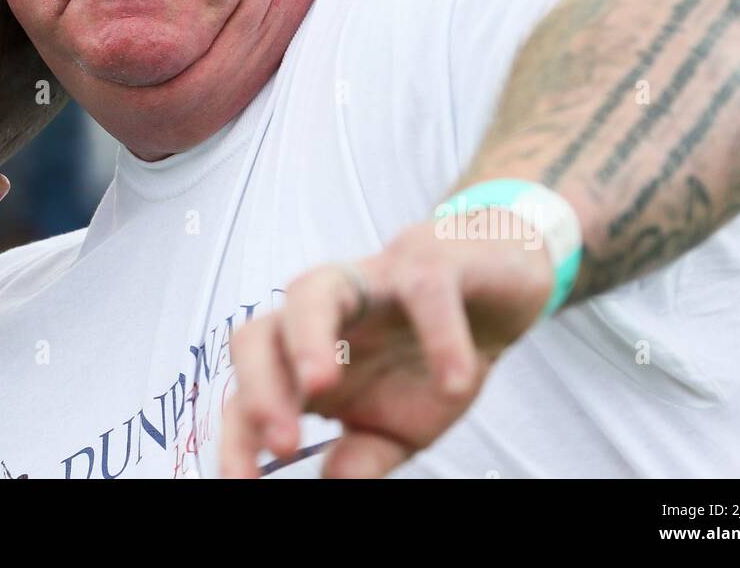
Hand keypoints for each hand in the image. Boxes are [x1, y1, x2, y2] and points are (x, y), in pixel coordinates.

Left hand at [220, 212, 554, 477]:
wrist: (501, 290)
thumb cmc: (434, 354)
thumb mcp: (402, 424)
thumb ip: (362, 454)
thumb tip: (330, 482)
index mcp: (308, 358)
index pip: (251, 392)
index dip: (239, 434)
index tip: (241, 482)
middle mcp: (323, 313)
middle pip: (259, 333)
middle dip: (259, 386)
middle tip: (281, 443)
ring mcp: (370, 279)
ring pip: (312, 290)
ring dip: (309, 338)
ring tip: (322, 386)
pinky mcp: (430, 258)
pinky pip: (425, 287)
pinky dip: (439, 335)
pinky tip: (453, 382)